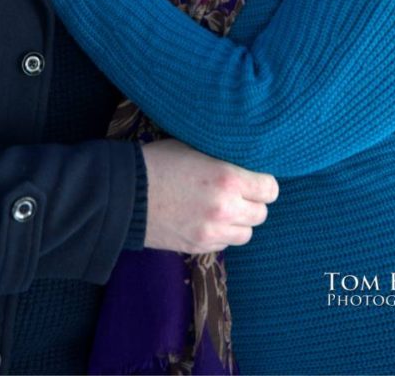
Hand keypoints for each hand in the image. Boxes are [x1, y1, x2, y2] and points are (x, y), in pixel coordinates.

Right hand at [142, 139, 277, 253]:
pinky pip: (224, 245)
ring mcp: (212, 233)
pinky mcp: (198, 247)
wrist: (124, 194)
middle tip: (238, 192)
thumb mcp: (195, 148)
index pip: (270, 189)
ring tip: (222, 208)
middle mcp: (225, 209)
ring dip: (239, 221)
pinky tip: (205, 219)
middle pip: (261, 214)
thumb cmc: (158, 162)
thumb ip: (224, 160)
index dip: (263, 183)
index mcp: (227, 178)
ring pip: (246, 234)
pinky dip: (220, 234)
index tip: (254, 179)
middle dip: (252, 202)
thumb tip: (245, 164)